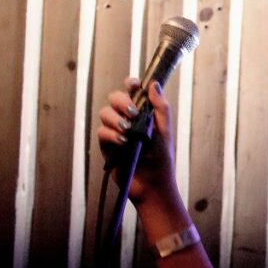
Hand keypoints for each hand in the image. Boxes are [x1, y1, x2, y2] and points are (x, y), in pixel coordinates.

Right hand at [97, 77, 175, 202]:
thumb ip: (160, 107)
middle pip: (114, 98)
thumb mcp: (165, 131)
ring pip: (105, 113)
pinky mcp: (107, 145)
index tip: (133, 85)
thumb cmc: (162, 159)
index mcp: (143, 113)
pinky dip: (111, 134)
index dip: (130, 84)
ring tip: (128, 130)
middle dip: (122, 101)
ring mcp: (116, 131)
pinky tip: (123, 142)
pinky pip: (102, 132)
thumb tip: (153, 84)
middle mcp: (127, 119)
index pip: (132, 92)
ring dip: (116, 118)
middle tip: (133, 113)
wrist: (153, 183)